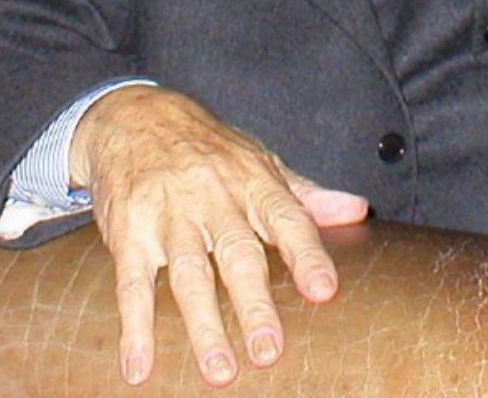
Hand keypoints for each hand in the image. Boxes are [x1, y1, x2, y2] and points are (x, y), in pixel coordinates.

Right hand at [71, 85, 368, 387]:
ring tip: (219, 370)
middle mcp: (214, 199)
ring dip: (203, 324)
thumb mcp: (260, 161)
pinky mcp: (129, 232)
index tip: (323, 291)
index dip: (307, 255)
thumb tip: (358, 210)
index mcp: (254, 184)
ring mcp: (169, 216)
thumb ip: (306, 195)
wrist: (135, 117)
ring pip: (190, 273)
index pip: (287, 219)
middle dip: (254, 303)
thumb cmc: (209, 150)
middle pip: (237, 254)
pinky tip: (139, 365)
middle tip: (268, 350)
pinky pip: (132, 282)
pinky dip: (136, 326)